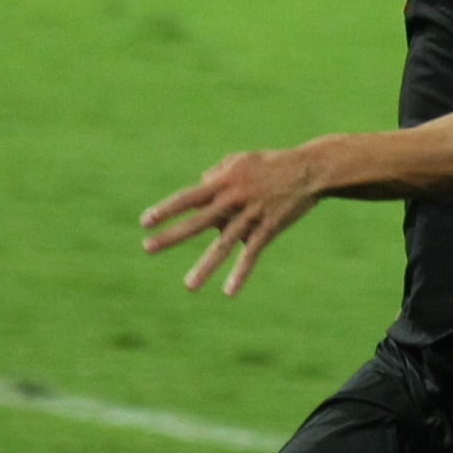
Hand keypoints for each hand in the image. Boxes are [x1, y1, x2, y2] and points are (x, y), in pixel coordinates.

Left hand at [139, 146, 323, 294]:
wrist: (308, 170)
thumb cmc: (272, 163)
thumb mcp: (241, 160)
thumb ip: (217, 172)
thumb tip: (200, 184)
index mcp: (223, 183)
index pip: (187, 198)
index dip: (165, 209)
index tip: (145, 222)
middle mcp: (232, 200)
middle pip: (196, 222)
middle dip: (171, 236)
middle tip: (147, 248)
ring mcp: (249, 217)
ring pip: (223, 246)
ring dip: (204, 267)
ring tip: (188, 286)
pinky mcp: (267, 230)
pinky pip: (251, 256)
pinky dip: (240, 274)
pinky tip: (229, 292)